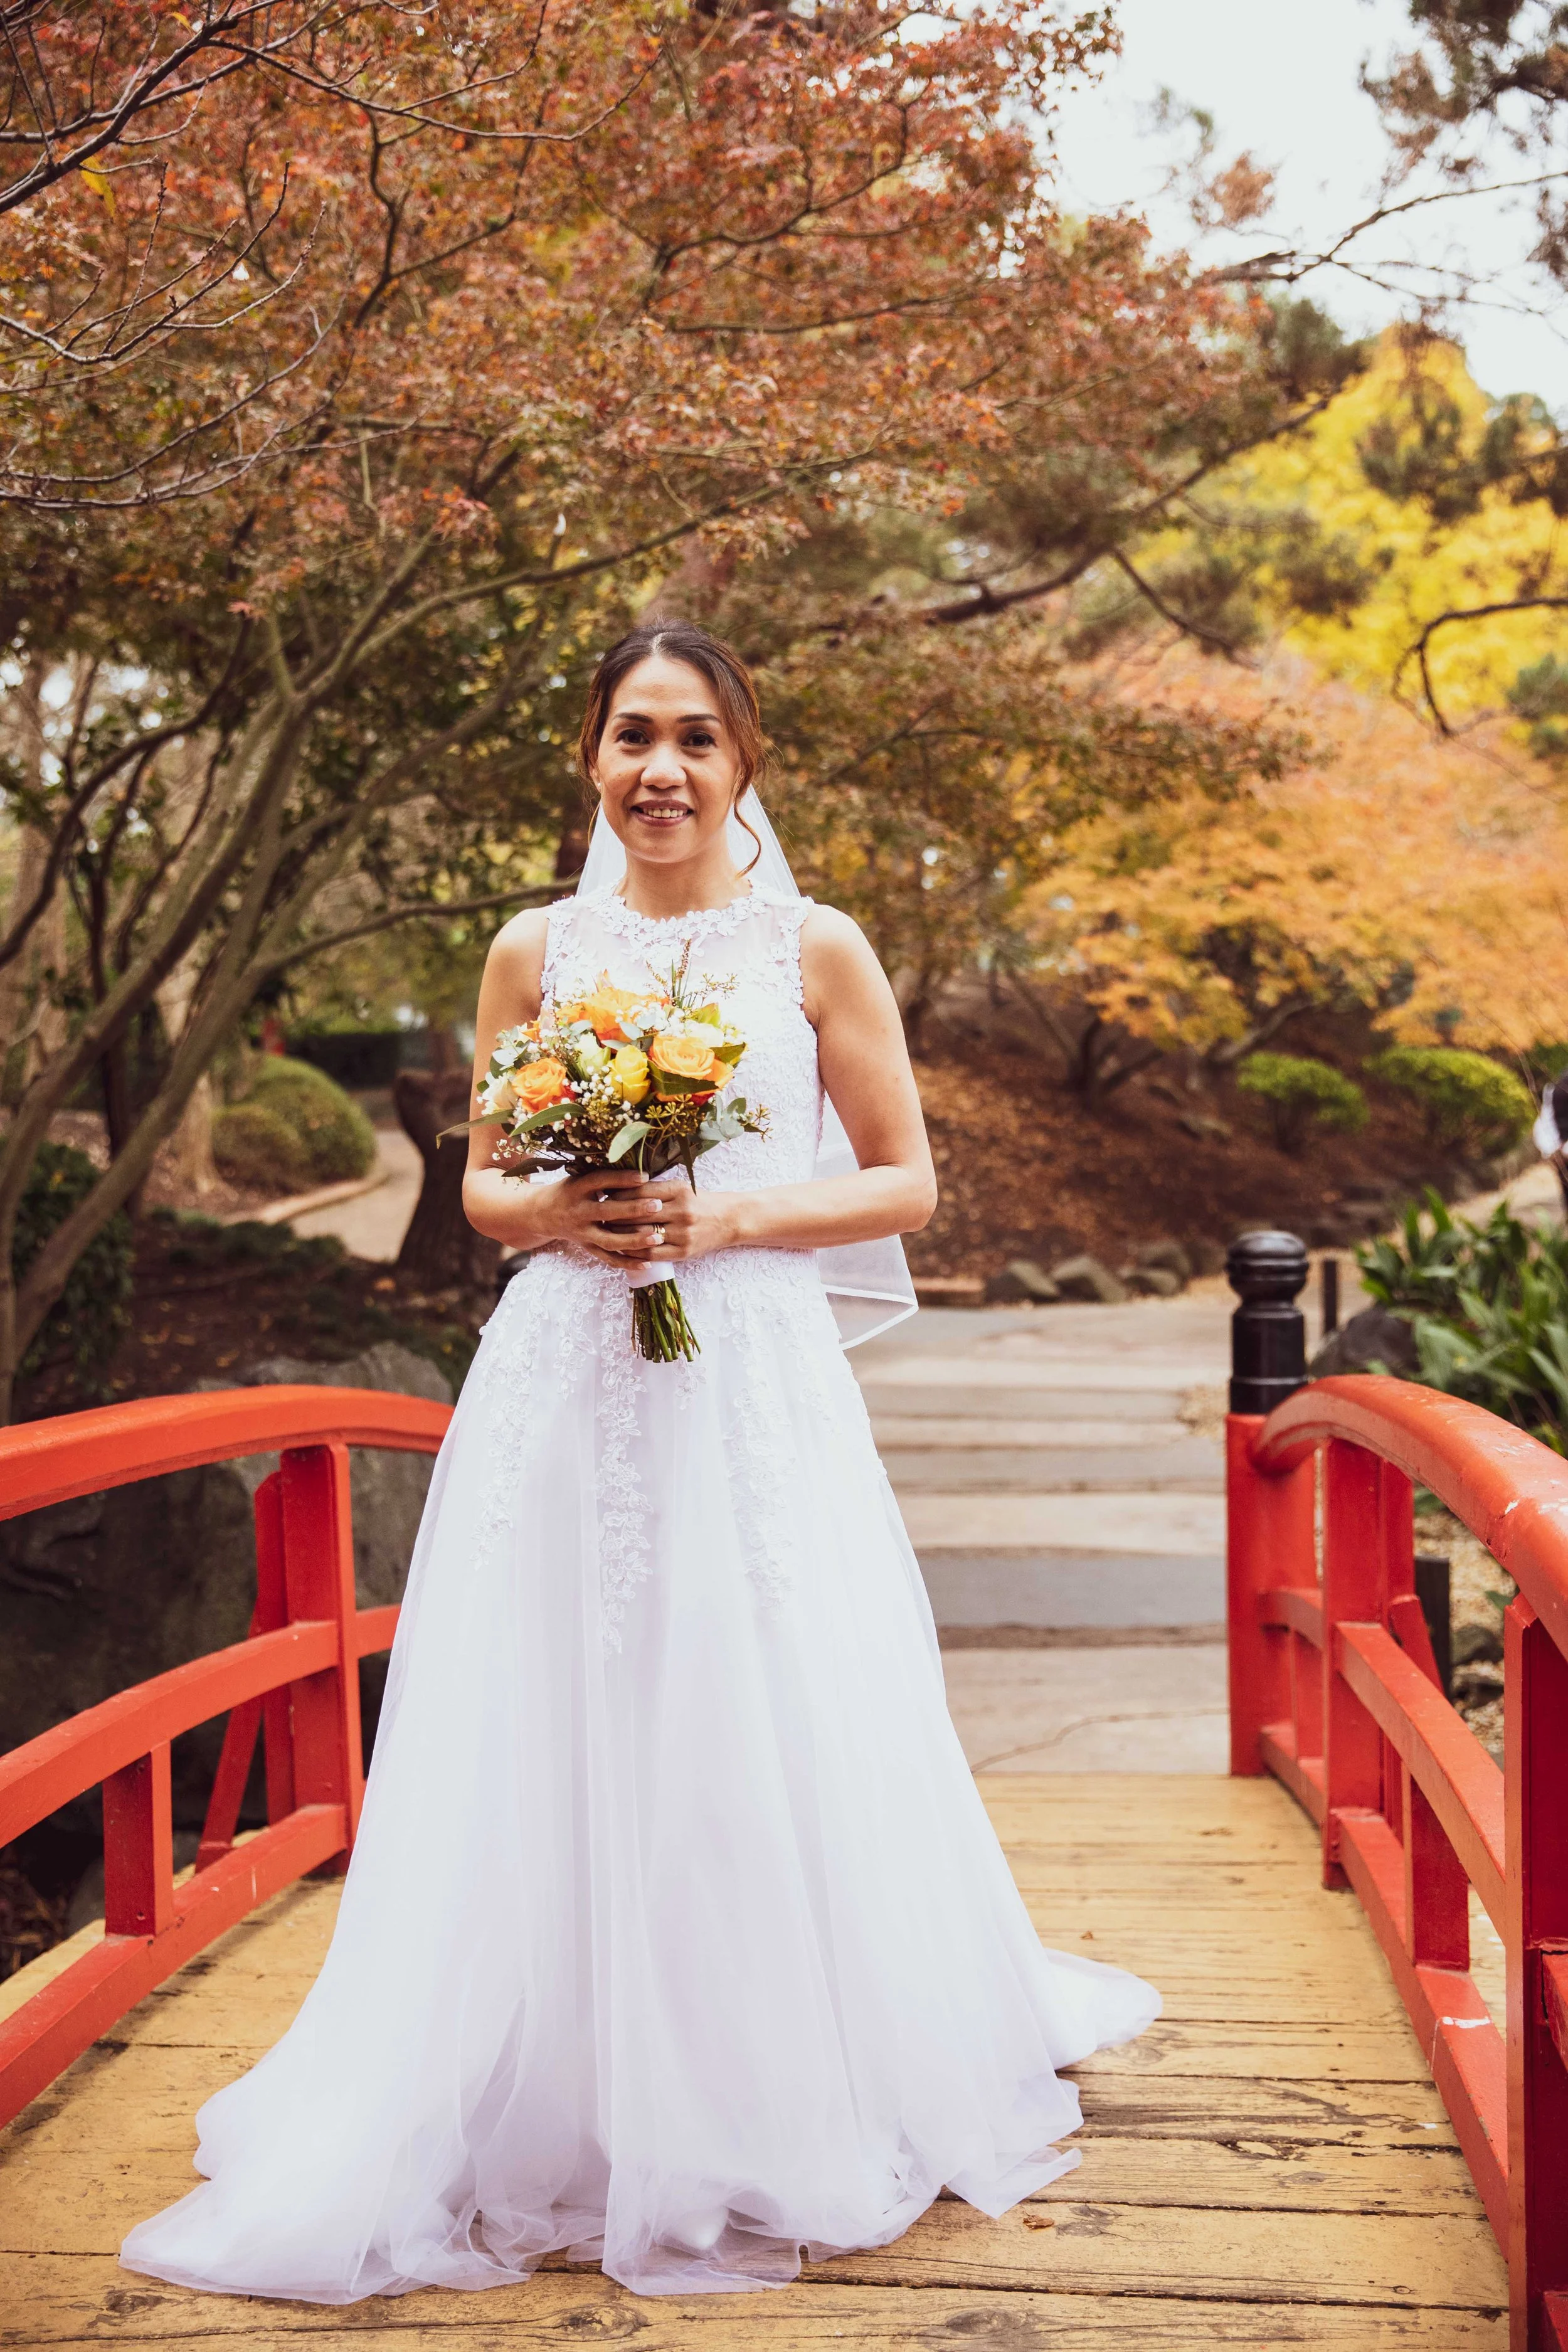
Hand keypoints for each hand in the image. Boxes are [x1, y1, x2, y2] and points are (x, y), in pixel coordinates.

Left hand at [571, 1173, 737, 1268]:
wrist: (729, 1220)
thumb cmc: (699, 1201)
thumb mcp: (680, 1188)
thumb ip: (654, 1189)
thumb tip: (617, 1189)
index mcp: (678, 1190)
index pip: (640, 1191)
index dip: (618, 1194)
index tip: (604, 1195)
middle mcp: (681, 1211)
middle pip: (638, 1214)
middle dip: (614, 1215)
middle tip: (598, 1215)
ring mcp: (683, 1233)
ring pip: (641, 1235)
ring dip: (620, 1235)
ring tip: (606, 1232)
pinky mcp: (683, 1252)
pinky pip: (650, 1254)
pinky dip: (633, 1252)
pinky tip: (622, 1248)